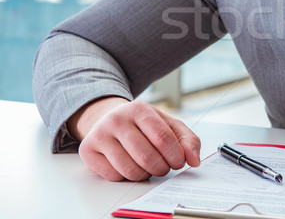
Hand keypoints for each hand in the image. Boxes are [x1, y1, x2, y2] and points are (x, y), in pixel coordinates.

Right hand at [69, 97, 200, 180]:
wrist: (108, 118)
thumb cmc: (142, 124)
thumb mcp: (168, 125)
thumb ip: (188, 140)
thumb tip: (195, 160)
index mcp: (139, 109)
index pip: (162, 137)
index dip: (175, 155)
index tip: (179, 162)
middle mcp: (117, 119)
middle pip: (146, 156)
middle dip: (161, 168)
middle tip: (164, 167)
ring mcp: (100, 135)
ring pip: (130, 169)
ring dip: (145, 174)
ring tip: (148, 166)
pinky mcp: (88, 151)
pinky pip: (114, 176)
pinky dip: (127, 176)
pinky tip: (129, 165)